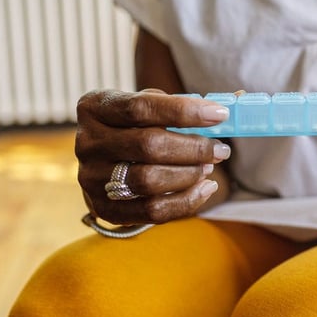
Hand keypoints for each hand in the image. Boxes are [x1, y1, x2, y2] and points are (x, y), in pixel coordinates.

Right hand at [75, 89, 231, 224]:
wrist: (105, 162)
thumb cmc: (134, 127)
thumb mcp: (146, 107)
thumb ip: (177, 105)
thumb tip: (229, 105)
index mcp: (94, 107)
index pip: (141, 107)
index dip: (184, 111)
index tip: (219, 115)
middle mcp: (87, 142)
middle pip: (148, 145)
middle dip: (193, 148)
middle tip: (220, 149)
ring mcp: (91, 178)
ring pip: (149, 180)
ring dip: (189, 174)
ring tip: (209, 167)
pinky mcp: (103, 207)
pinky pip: (151, 211)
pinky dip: (185, 201)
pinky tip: (205, 188)